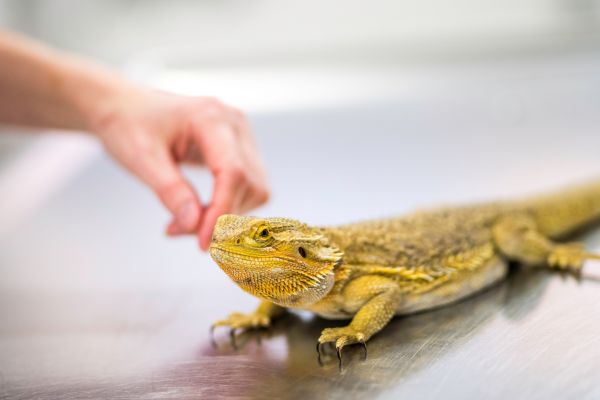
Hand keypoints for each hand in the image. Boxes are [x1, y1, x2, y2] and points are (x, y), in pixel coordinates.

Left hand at [91, 87, 268, 249]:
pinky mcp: (240, 149)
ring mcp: (241, 135)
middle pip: (249, 184)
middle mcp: (234, 123)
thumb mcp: (140, 158)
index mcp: (210, 117)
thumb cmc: (128, 123)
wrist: (125, 106)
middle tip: (180, 230)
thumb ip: (170, 191)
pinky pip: (248, 187)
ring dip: (226, 215)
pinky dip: (227, 207)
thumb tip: (195, 226)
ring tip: (185, 221)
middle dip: (222, 216)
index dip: (222, 212)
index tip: (202, 243)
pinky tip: (198, 211)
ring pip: (255, 190)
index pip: (233, 172)